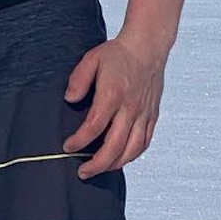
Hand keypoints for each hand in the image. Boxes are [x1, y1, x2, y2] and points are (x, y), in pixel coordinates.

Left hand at [61, 33, 165, 179]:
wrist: (147, 48)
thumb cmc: (118, 54)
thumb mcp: (91, 60)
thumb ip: (78, 80)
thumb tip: (70, 99)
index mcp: (112, 95)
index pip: (94, 127)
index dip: (79, 141)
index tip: (68, 146)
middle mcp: (130, 108)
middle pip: (114, 146)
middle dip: (96, 164)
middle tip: (82, 172)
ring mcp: (143, 114)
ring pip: (131, 150)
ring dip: (114, 164)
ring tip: (99, 169)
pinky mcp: (152, 116)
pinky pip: (144, 143)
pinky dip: (132, 155)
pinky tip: (121, 159)